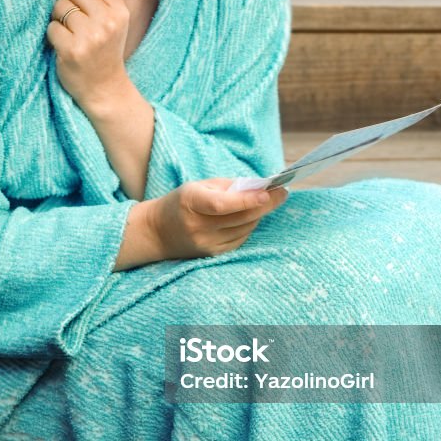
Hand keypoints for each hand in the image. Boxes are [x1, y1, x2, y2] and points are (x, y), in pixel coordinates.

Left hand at [46, 0, 129, 111]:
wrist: (106, 89)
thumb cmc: (105, 52)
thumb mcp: (113, 22)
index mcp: (119, 10)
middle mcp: (108, 21)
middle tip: (73, 19)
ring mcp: (91, 36)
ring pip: (60, 6)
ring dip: (58, 18)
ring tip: (71, 35)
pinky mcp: (73, 50)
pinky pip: (51, 27)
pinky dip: (53, 35)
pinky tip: (64, 47)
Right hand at [148, 178, 288, 260]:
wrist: (158, 232)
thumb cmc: (183, 202)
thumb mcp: (199, 186)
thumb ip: (229, 186)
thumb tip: (261, 187)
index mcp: (191, 203)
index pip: (222, 205)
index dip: (246, 200)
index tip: (267, 193)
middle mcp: (198, 226)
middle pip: (240, 217)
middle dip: (265, 205)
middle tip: (282, 193)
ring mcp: (206, 243)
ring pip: (245, 228)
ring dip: (258, 214)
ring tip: (264, 201)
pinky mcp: (213, 254)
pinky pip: (241, 238)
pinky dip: (249, 225)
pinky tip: (249, 216)